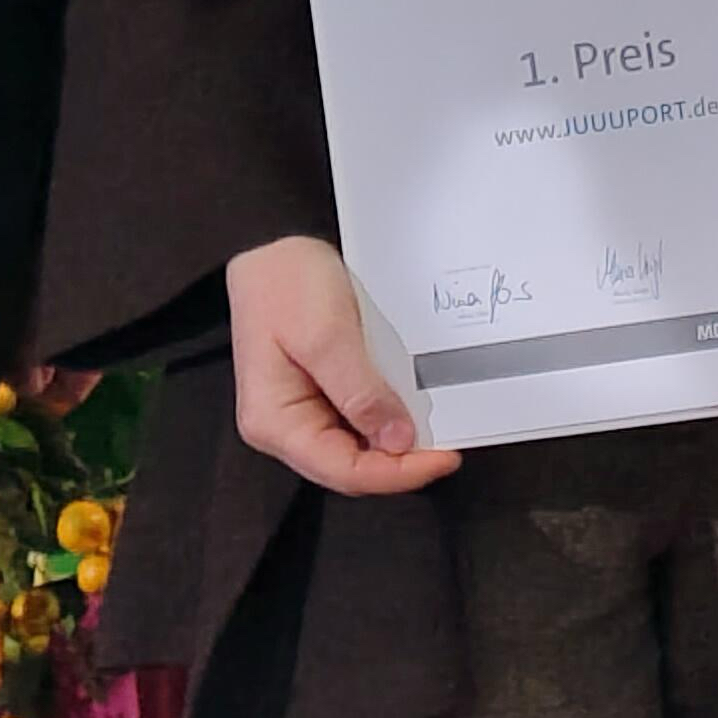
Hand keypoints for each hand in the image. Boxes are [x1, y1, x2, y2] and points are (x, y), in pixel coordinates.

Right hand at [227, 237, 458, 497]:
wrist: (270, 243)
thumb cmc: (285, 283)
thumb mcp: (327, 336)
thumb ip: (361, 392)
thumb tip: (397, 441)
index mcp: (275, 422)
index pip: (344, 471)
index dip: (397, 474)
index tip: (443, 458)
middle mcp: (283, 428)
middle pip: (349, 466)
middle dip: (399, 462)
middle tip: (448, 445)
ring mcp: (299, 413)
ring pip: (355, 448)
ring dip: (394, 442)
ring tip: (435, 429)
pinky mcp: (315, 394)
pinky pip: (354, 421)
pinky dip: (384, 419)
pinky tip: (410, 408)